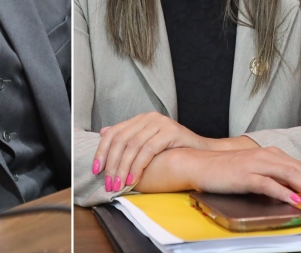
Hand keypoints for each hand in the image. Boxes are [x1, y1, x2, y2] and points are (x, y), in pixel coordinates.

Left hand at [94, 112, 209, 191]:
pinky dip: (137, 166)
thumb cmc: (174, 151)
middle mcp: (148, 117)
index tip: (96, 169)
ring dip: (122, 168)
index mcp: (140, 119)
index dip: (102, 151)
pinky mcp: (170, 131)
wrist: (204, 153)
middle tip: (108, 182)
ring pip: (132, 146)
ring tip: (118, 184)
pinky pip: (148, 150)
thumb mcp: (147, 144)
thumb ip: (128, 138)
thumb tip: (102, 132)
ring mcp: (159, 122)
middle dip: (112, 163)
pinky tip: (132, 179)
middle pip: (121, 140)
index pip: (114, 133)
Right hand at [173, 147, 300, 208]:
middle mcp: (265, 156)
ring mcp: (254, 164)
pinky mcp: (243, 175)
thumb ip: (275, 178)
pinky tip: (295, 201)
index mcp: (270, 154)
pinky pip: (267, 183)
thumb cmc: (224, 170)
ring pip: (290, 175)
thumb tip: (296, 192)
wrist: (196, 164)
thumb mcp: (254, 171)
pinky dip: (283, 192)